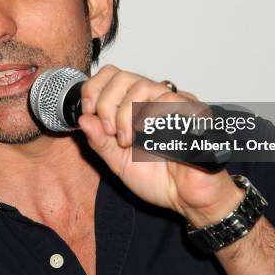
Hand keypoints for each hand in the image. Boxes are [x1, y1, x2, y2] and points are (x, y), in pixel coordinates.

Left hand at [78, 65, 243, 225]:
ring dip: (125, 113)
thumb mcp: (118, 162)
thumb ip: (100, 141)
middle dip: (107, 103)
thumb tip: (83, 118)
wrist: (188, 199)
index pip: (111, 75)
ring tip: (128, 140)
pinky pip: (167, 99)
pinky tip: (146, 134)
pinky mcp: (191, 111)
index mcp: (133, 107)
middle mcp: (152, 100)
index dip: (94, 88)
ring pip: (141, 85)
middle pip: (122, 77)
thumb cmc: (159, 180)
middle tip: (110, 131)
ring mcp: (172, 103)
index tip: (89, 110)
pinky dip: (149, 115)